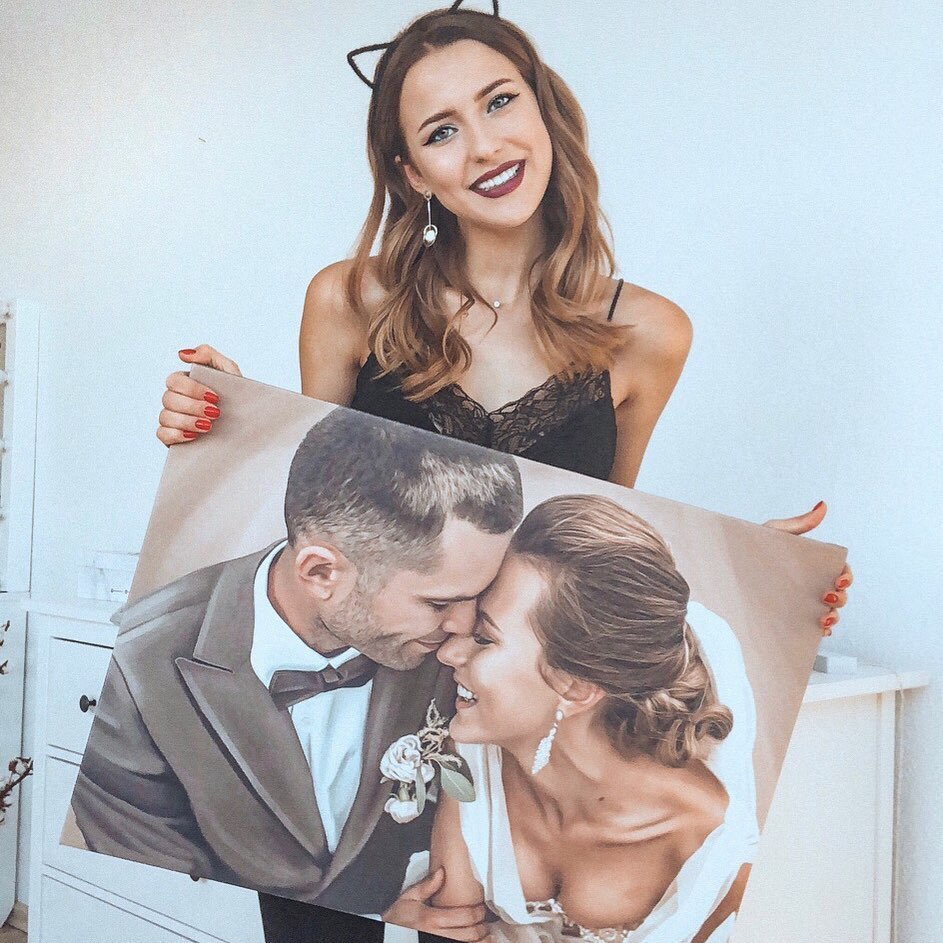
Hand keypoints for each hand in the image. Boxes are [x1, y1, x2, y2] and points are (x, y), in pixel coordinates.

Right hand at [156, 346, 241, 445]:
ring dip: (188, 421)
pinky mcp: (172, 437)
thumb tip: (181, 354)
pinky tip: (194, 436)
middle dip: (193, 406)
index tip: (215, 398)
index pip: (174, 381)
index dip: (192, 389)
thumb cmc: (237, 398)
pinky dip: (176, 434)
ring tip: (209, 426)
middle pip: (168, 398)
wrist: (247, 428)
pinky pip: (162, 434)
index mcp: (185, 383)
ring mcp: (172, 419)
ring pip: (165, 416)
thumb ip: (208, 355)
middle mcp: (176, 399)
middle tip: (215, 414)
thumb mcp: (229, 372)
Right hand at [382, 868, 491, 941]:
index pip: (464, 916)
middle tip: (487, 923)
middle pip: (469, 934)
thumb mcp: (409, 897)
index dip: (478, 913)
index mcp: (432, 918)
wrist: (386, 933)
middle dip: (482, 928)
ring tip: (489, 938)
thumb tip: (442, 871)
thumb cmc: (397, 916)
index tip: (482, 909)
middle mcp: (437, 934)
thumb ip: (427, 885)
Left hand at [762, 501, 852, 636]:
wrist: (726, 566)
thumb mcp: (775, 532)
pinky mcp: (790, 618)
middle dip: (841, 599)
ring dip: (834, 617)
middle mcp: (810, 585)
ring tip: (824, 618)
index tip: (840, 580)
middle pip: (840, 594)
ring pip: (830, 613)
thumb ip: (800, 523)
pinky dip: (822, 631)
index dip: (847, 577)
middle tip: (827, 597)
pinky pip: (812, 628)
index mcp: (812, 565)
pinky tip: (819, 630)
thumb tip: (823, 506)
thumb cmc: (751, 546)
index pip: (840, 571)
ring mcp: (801, 602)